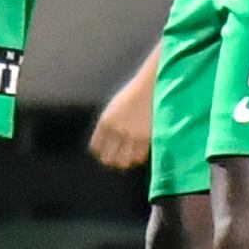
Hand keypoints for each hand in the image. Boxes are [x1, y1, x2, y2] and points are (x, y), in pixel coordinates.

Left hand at [88, 53, 158, 170]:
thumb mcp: (115, 107)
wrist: (152, 87)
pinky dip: (137, 158)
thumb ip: (109, 124)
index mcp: (106, 121)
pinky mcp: (147, 138)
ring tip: (126, 160)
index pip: (96, 146)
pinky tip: (138, 155)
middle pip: (108, 157)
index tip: (102, 153)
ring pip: (124, 160)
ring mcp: (132, 135)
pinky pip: (139, 156)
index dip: (99, 152)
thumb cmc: (133, 95)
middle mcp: (117, 130)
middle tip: (114, 160)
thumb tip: (107, 142)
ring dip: (124, 162)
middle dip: (110, 160)